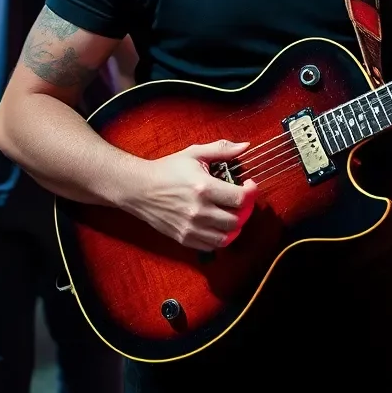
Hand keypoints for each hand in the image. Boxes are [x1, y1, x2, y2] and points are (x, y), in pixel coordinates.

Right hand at [124, 139, 257, 250]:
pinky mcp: (184, 238)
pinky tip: (219, 224)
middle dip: (245, 209)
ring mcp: (191, 227)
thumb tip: (245, 146)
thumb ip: (222, 149)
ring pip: (227, 237)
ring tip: (233, 213)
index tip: (249, 185)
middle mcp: (199, 211)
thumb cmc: (168, 169)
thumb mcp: (194, 153)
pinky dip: (221, 237)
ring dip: (235, 226)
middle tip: (242, 200)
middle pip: (236, 220)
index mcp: (204, 188)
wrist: (139, 189)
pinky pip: (212, 246)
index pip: (240, 198)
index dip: (252, 192)